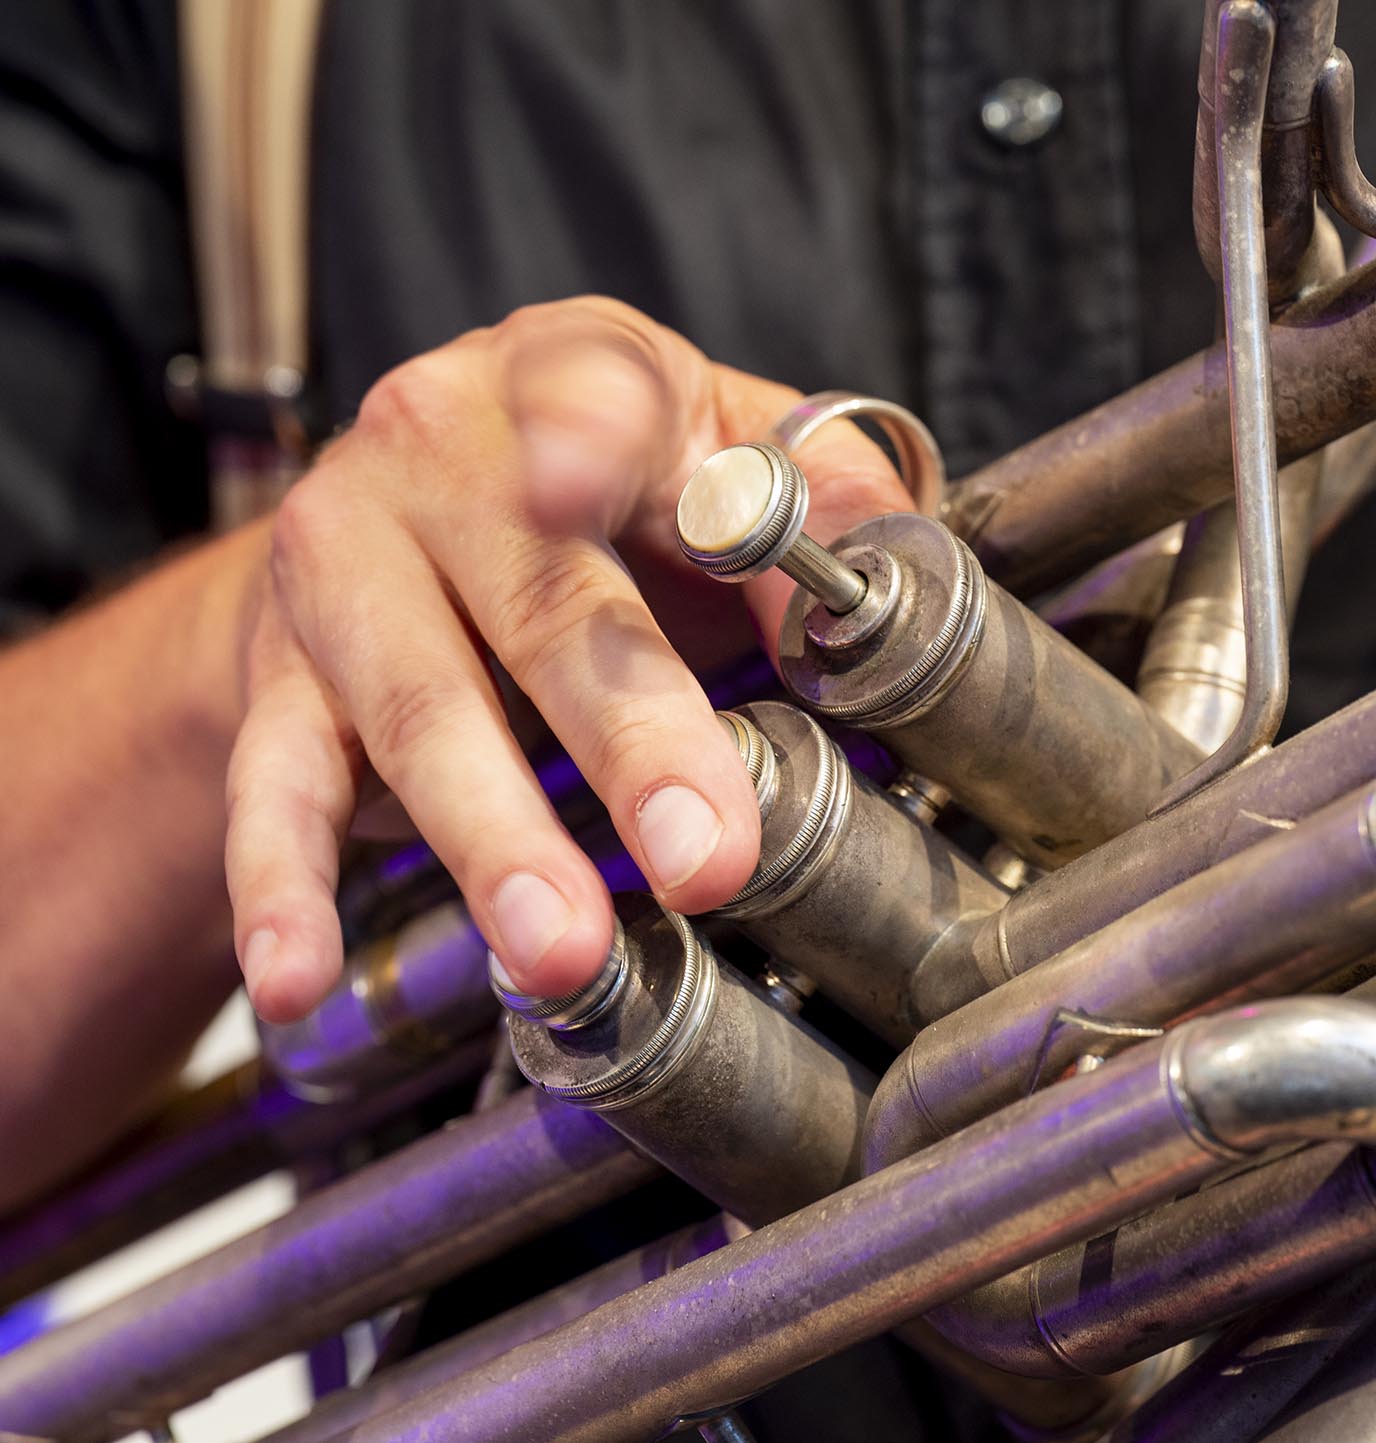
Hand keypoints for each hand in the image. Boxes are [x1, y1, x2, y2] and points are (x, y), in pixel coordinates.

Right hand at [224, 297, 908, 1021]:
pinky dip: (282, 888)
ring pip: (418, 707)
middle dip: (630, 741)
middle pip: (542, 601)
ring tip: (561, 948)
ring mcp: (344, 563)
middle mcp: (437, 450)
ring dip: (493, 841)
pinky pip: (274, 786)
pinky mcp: (282, 676)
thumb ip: (823, 512)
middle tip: (707, 861)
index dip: (590, 436)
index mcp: (576, 372)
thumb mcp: (726, 456)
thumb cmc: (615, 495)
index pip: (594, 394)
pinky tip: (297, 976)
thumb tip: (894, 612)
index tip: (581, 482)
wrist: (405, 508)